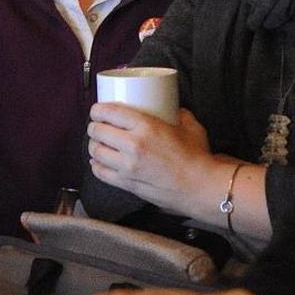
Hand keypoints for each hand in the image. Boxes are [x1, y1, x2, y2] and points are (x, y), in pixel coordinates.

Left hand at [88, 105, 213, 210]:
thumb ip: (177, 113)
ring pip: (95, 151)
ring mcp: (127, 166)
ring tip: (99, 143)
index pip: (108, 112)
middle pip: (97, 131)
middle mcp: (132, 145)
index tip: (98, 110)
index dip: (97, 110)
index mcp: (146, 127)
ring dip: (94, 145)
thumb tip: (171, 107)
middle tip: (98, 126)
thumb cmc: (197, 157)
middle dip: (94, 126)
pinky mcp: (126, 183)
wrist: (200, 187)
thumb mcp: (189, 126)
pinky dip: (96, 165)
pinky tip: (99, 161)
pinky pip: (100, 172)